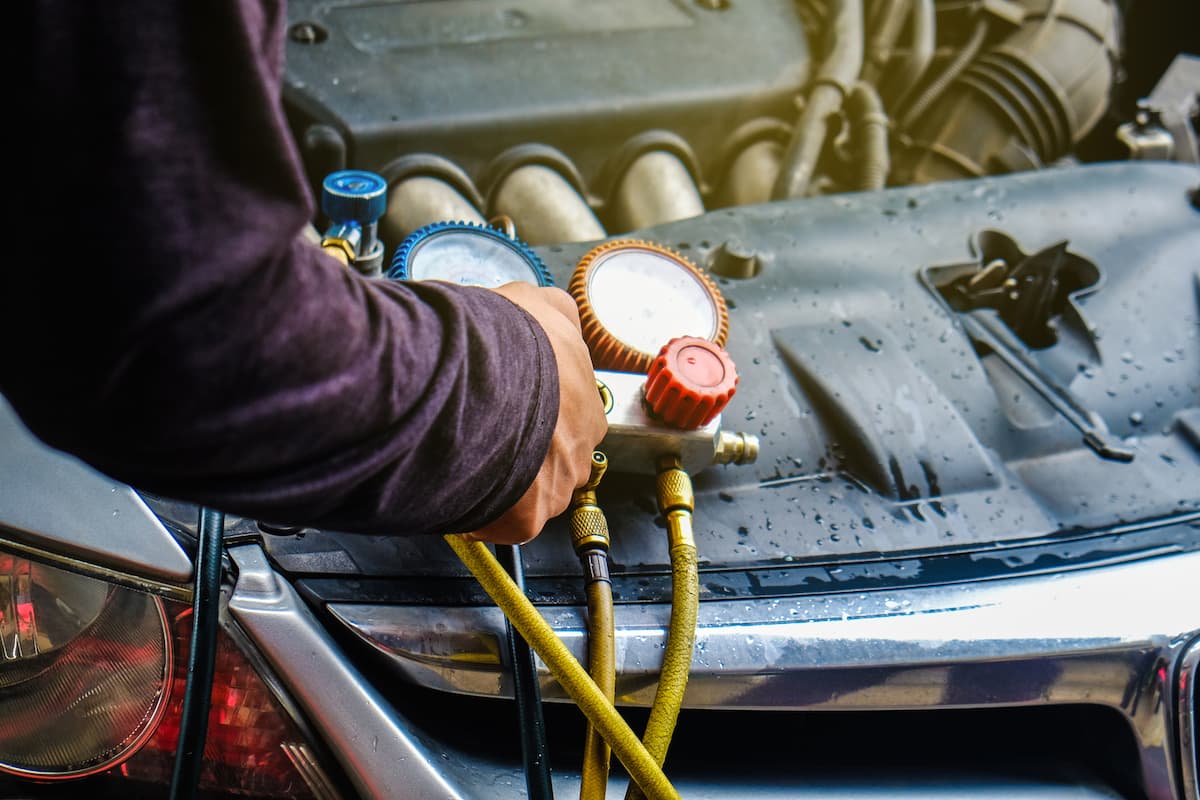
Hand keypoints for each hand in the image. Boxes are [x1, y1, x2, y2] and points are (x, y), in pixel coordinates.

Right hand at [467, 283, 607, 544]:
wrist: (481, 381)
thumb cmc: (502, 338)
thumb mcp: (532, 300)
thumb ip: (539, 308)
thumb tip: (528, 305)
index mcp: (586, 388)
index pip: (566, 403)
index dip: (534, 402)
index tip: (508, 399)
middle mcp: (583, 434)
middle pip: (554, 447)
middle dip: (523, 442)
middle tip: (483, 429)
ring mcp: (560, 477)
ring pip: (533, 485)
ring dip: (505, 476)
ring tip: (470, 456)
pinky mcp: (531, 513)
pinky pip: (504, 519)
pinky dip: (481, 511)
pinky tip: (460, 488)